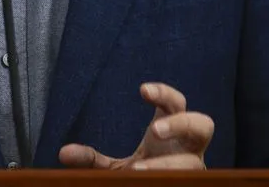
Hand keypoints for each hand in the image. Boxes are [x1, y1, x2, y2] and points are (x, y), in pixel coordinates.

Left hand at [60, 83, 213, 169]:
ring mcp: (194, 169)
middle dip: (181, 124)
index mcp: (171, 131)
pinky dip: (163, 179)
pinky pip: (186, 182)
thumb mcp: (113, 168)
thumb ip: (91, 159)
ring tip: (139, 170)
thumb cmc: (139, 175)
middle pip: (204, 124)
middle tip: (154, 129)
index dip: (165, 93)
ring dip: (170, 165)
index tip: (142, 90)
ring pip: (197, 163)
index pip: (176, 102)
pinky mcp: (192, 184)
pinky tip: (142, 180)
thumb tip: (63, 153)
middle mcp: (189, 148)